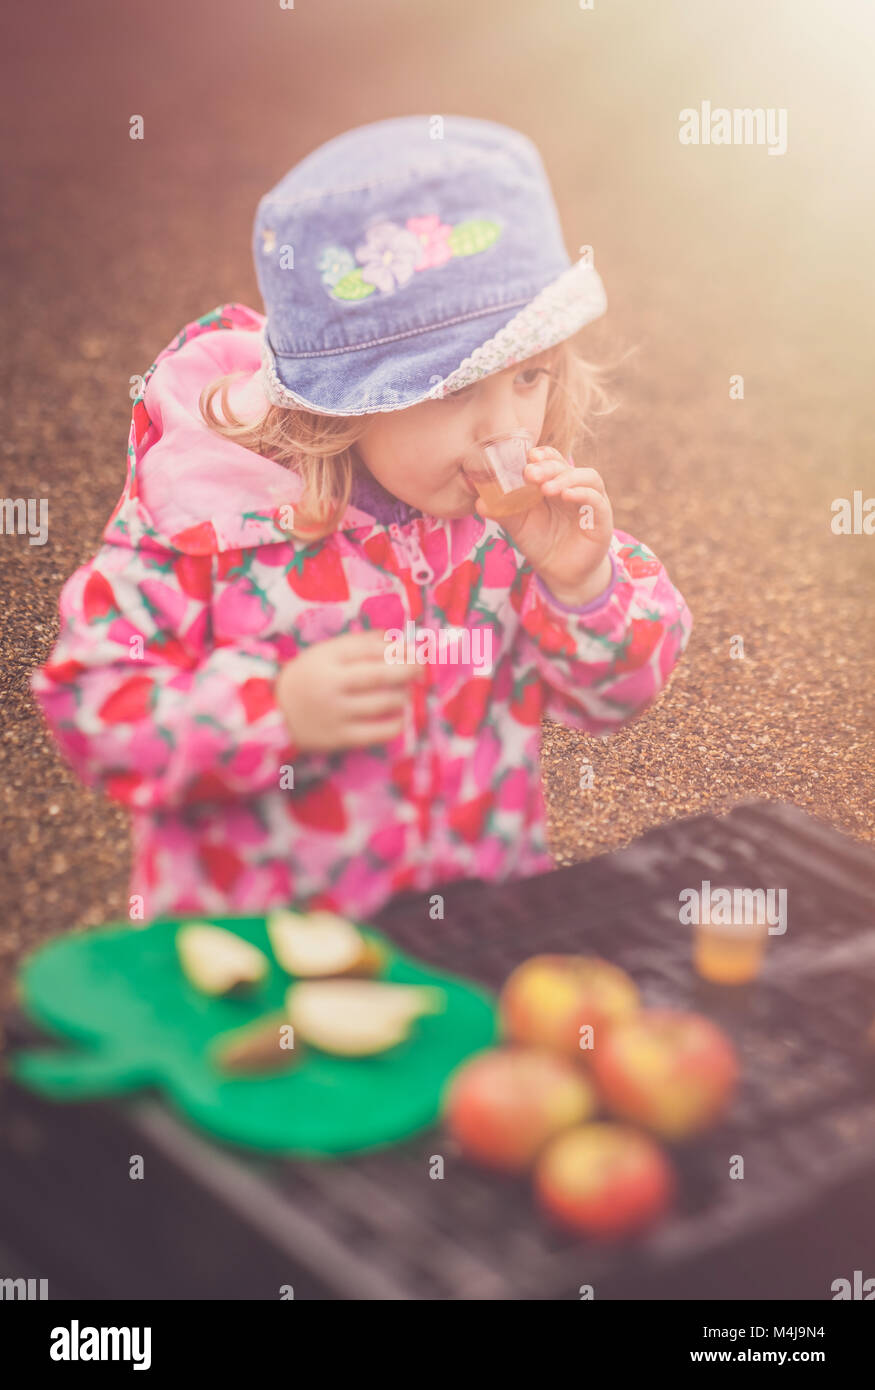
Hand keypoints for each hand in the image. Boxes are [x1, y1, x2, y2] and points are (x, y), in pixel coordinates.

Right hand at [275, 630, 423, 751]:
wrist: (273, 714)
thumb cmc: (307, 678)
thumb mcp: (324, 653)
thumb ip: (358, 644)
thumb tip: (396, 641)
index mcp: (326, 658)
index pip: (371, 649)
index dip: (399, 649)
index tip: (415, 651)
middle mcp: (331, 684)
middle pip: (381, 675)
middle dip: (409, 670)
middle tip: (421, 669)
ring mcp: (336, 713)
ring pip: (384, 703)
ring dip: (403, 695)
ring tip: (403, 693)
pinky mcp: (340, 738)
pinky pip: (380, 732)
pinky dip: (396, 722)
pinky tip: (397, 716)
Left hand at [474, 446, 613, 604]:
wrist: (560, 573)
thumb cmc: (541, 543)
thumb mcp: (519, 526)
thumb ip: (503, 511)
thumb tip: (479, 502)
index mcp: (554, 483)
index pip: (552, 460)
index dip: (543, 455)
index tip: (528, 457)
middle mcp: (574, 488)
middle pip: (567, 466)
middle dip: (549, 466)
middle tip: (530, 473)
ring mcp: (590, 502)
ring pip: (588, 478)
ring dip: (567, 478)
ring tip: (547, 488)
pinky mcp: (602, 519)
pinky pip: (597, 500)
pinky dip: (583, 494)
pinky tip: (567, 496)